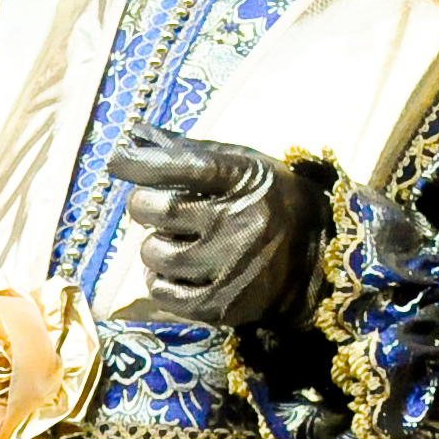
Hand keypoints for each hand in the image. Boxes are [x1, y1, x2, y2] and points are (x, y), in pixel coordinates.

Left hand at [106, 122, 320, 327]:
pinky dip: (159, 280)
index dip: (143, 163)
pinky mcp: (221, 304)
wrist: (321, 259)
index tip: (117, 161)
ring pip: (155, 253)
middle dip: (144, 206)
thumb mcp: (245, 165)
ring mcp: (230, 266)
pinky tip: (175, 271)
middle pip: (159, 210)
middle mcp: (239, 221)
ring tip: (173, 242)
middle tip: (153, 208)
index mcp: (246, 179)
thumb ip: (191, 151)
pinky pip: (162, 292)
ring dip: (154, 246)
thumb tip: (135, 134)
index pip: (184, 165)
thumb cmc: (272, 202)